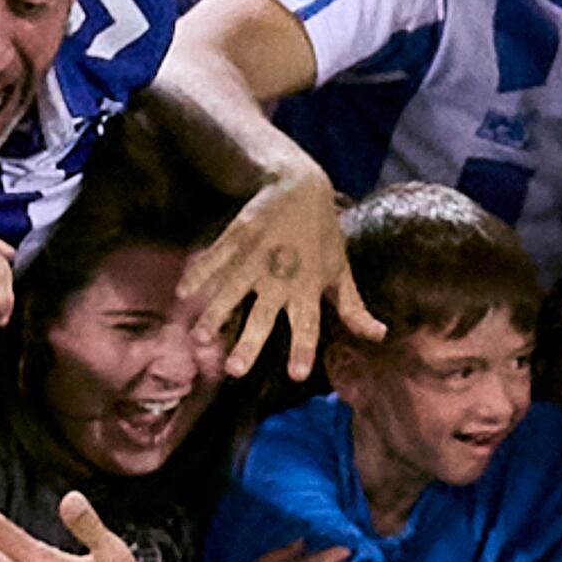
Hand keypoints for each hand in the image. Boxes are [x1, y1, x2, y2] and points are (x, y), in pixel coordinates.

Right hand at [182, 171, 375, 377]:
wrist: (302, 186)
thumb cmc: (324, 236)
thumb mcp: (342, 271)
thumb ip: (354, 308)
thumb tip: (380, 336)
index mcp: (309, 288)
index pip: (308, 324)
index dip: (303, 349)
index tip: (296, 375)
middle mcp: (282, 277)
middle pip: (264, 315)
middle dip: (250, 342)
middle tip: (235, 370)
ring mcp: (257, 257)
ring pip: (233, 290)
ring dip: (216, 313)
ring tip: (200, 337)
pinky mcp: (237, 238)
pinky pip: (215, 259)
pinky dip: (197, 274)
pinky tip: (181, 293)